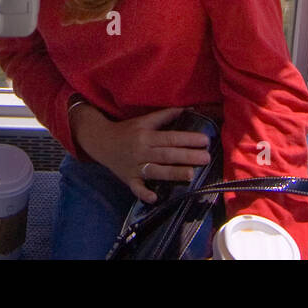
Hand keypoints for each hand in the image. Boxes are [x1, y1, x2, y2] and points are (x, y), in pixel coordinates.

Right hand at [71, 105, 210, 203]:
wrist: (101, 141)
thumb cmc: (127, 130)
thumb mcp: (144, 120)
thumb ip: (165, 115)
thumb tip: (188, 109)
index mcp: (146, 135)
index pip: (170, 138)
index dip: (188, 139)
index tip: (205, 140)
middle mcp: (141, 151)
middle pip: (167, 155)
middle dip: (187, 156)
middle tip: (206, 158)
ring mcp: (134, 167)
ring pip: (156, 171)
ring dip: (173, 174)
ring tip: (191, 175)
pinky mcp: (128, 179)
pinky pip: (136, 188)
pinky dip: (144, 193)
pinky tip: (155, 198)